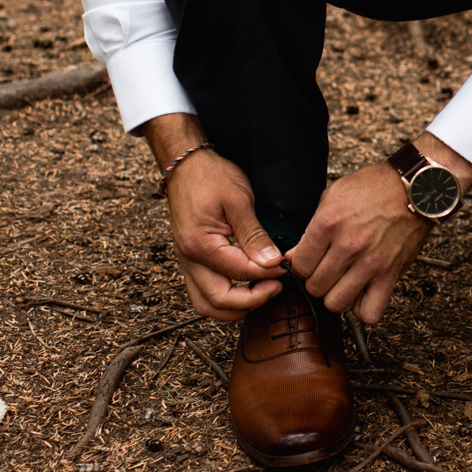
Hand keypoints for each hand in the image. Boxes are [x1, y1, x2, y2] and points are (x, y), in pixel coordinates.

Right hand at [142, 113, 285, 320]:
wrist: (186, 165)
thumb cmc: (211, 177)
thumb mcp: (239, 200)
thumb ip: (254, 235)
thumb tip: (272, 263)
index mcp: (200, 245)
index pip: (239, 273)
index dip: (267, 275)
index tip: (286, 268)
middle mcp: (189, 259)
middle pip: (218, 302)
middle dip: (251, 302)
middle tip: (276, 288)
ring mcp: (187, 262)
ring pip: (206, 304)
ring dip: (235, 307)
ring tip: (261, 292)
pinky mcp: (190, 261)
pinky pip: (203, 292)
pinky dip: (224, 298)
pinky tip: (246, 287)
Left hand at [287, 133, 471, 323]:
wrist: (415, 189)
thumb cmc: (375, 188)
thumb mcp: (333, 196)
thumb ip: (311, 228)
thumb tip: (294, 255)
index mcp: (329, 223)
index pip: (299, 265)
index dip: (300, 265)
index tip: (309, 262)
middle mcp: (348, 245)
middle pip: (315, 287)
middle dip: (316, 280)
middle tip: (326, 270)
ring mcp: (370, 263)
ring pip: (336, 304)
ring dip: (336, 295)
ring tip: (342, 282)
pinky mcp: (390, 275)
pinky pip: (370, 312)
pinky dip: (363, 309)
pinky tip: (361, 293)